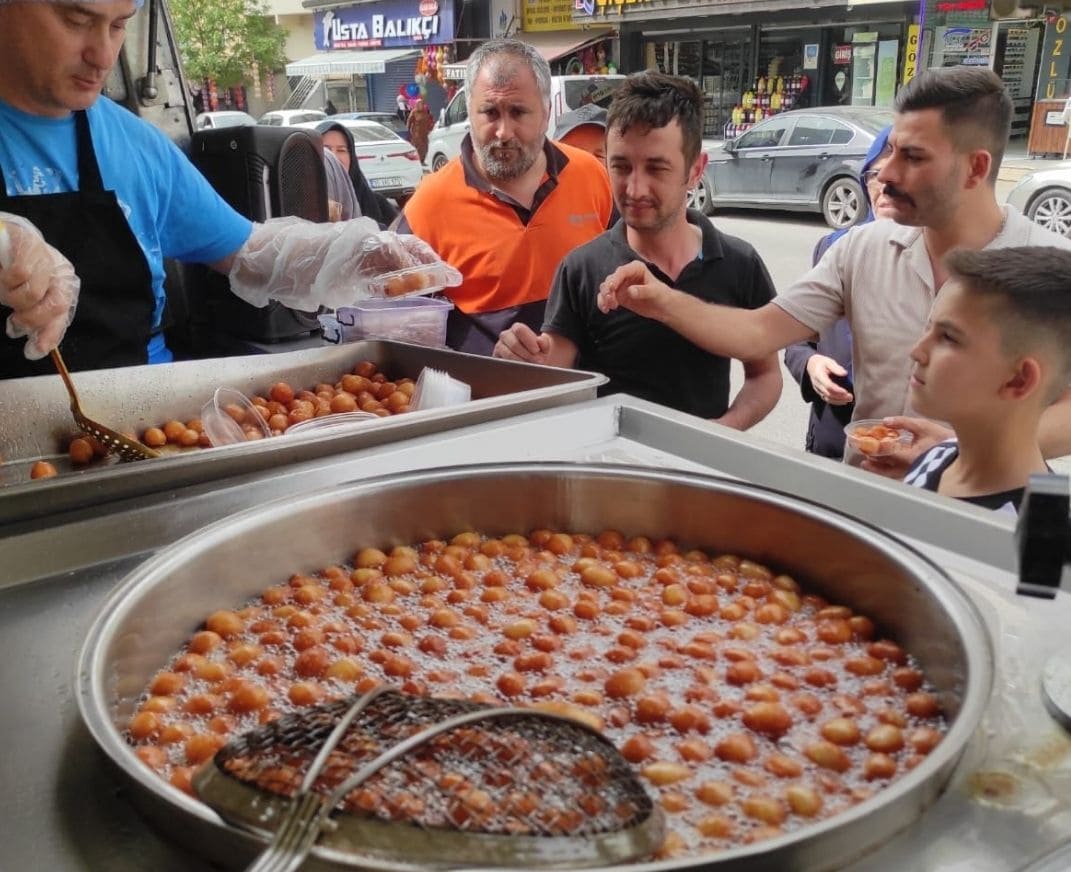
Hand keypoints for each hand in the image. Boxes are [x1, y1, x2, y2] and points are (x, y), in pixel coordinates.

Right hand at [0, 214, 78, 359]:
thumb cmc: (10, 268)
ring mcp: (47, 256)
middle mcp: (60, 270)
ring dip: (12, 298)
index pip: (63, 314)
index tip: (34, 352)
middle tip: (14, 323)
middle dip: (31, 320)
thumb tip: (36, 350)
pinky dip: (7, 280)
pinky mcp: (30, 244)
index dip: (50, 334)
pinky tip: (2, 274)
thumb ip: (34, 320)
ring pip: (33, 294)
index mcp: (63, 284)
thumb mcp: (24, 298)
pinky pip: (19, 275)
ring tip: (4, 291)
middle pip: (56, 306)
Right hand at [493, 323, 551, 363]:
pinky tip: (522, 371)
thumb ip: (544, 343)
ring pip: (508, 355)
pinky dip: (514, 368)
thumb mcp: (543, 347)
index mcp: (517, 328)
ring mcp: (499, 347)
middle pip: (514, 344)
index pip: (520, 330)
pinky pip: (503, 364)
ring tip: (531, 368)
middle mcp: (505, 335)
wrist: (531, 362)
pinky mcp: (496, 359)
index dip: (529, 340)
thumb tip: (539, 341)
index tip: (536, 350)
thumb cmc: (536, 352)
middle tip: (537, 362)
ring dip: (521, 362)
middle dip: (527, 354)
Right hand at [597, 260, 673, 319]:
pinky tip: (605, 310)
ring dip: (604, 297)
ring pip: (605, 288)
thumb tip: (630, 291)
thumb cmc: (662, 295)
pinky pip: (606, 297)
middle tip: (610, 301)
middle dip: (607, 290)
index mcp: (636, 268)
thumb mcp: (655, 292)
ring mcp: (621, 285)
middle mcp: (626, 274)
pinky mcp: (618, 295)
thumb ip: (643, 291)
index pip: (622, 272)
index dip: (615, 279)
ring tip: (609, 307)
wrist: (663, 307)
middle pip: (611, 279)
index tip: (611, 289)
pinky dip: (603, 303)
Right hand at [806, 354, 852, 405]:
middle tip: (851, 396)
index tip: (846, 391)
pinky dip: (836, 402)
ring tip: (849, 399)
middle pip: (828, 393)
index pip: (828, 385)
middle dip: (840, 397)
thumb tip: (845, 373)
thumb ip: (836, 367)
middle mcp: (817, 384)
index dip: (837, 390)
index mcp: (819, 375)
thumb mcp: (829, 362)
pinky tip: (844, 401)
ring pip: (827, 398)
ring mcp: (818, 389)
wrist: (811, 366)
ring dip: (839, 401)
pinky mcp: (820, 392)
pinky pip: (827, 399)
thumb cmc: (822, 363)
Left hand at [860, 415, 952, 478]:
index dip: (871, 448)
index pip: (884, 452)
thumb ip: (903, 423)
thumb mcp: (923, 427)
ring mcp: (911, 473)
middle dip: (871, 460)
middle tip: (861, 454)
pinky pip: (896, 475)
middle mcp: (908, 468)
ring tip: (867, 464)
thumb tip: (885, 421)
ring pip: (889, 474)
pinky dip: (887, 471)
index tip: (861, 443)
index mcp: (909, 456)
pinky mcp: (915, 475)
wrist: (960, 454)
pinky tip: (882, 466)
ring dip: (877, 469)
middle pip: (883, 467)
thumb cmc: (943, 440)